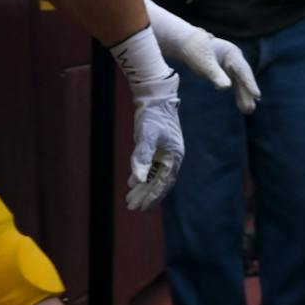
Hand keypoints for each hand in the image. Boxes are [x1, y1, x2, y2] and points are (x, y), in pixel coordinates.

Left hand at [125, 69, 184, 210]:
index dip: (152, 196)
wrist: (156, 97)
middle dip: (146, 195)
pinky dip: (142, 176)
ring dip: (143, 188)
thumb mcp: (146, 135)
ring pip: (154, 176)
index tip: (141, 208)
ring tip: (130, 199)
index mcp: (173, 156)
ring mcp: (166, 153)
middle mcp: (172, 157)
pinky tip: (132, 183)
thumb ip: (141, 157)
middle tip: (132, 207)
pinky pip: (151, 167)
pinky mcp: (159, 148)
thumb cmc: (152, 115)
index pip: (163, 183)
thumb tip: (137, 179)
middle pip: (159, 182)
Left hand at [148, 0, 260, 114]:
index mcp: (232, 53)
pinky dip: (239, 94)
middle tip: (250, 109)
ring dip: (244, 96)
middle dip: (248, 93)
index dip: (250, 83)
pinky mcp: (227, 72)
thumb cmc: (195, 50)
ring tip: (249, 111)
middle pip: (244, 78)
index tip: (257, 95)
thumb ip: (215, 74)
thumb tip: (226, 88)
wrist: (188, 43)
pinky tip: (242, 106)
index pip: (243, 71)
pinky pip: (236, 84)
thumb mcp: (204, 63)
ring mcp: (232, 66)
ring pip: (241, 82)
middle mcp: (235, 59)